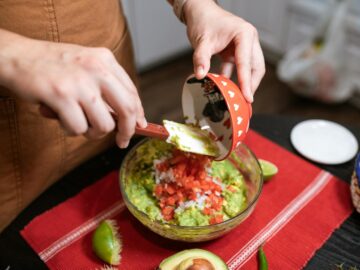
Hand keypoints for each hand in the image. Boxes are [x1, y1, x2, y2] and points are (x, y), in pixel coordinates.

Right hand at [0, 30, 145, 147]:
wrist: (15, 55)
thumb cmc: (51, 65)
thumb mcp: (85, 65)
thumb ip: (106, 87)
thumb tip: (127, 118)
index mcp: (105, 59)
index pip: (132, 93)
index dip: (138, 114)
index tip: (139, 126)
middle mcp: (97, 68)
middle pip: (128, 110)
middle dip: (127, 131)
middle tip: (121, 141)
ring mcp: (80, 82)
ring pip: (103, 125)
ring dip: (91, 132)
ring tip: (76, 121)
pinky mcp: (61, 95)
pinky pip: (78, 128)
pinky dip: (70, 129)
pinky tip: (59, 117)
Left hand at [183, 0, 264, 102]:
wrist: (199, 11)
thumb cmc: (204, 20)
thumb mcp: (201, 41)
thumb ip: (201, 58)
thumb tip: (200, 75)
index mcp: (244, 34)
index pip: (246, 62)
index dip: (246, 81)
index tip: (247, 96)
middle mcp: (248, 40)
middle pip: (256, 67)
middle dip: (251, 85)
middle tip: (245, 102)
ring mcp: (243, 46)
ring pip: (249, 69)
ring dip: (244, 83)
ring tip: (238, 98)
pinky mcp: (235, 52)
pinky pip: (237, 68)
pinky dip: (233, 78)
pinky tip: (226, 88)